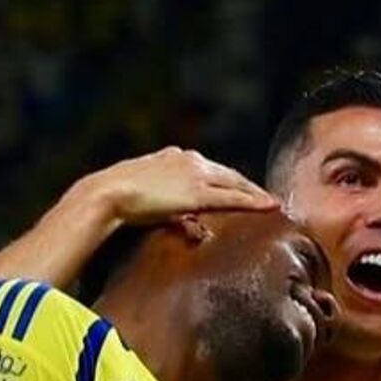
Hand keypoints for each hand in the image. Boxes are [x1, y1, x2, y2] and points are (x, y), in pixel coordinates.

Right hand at [85, 147, 277, 225]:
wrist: (108, 193)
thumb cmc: (119, 198)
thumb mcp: (145, 197)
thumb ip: (165, 206)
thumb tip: (180, 223)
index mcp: (175, 156)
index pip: (210, 168)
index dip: (229, 180)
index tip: (242, 188)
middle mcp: (189, 160)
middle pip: (228, 174)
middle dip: (248, 186)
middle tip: (266, 197)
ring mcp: (195, 174)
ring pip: (235, 183)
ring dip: (255, 194)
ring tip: (272, 203)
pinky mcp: (197, 192)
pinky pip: (232, 197)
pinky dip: (252, 201)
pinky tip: (269, 206)